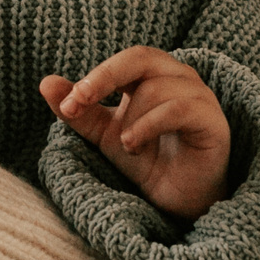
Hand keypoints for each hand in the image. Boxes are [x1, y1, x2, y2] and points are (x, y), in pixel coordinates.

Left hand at [40, 47, 229, 222]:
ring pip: (156, 88)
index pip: (124, 60)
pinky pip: (179, 109)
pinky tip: (134, 145)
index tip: (67, 105)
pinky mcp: (214, 123)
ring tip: (126, 146)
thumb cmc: (148, 160)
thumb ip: (80, 111)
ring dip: (130, 118)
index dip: (95, 76)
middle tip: (79, 103)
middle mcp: (180, 78)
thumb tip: (45, 82)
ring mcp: (201, 98)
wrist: (179, 202)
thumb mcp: (105, 135)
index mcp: (154, 75)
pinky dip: (149, 125)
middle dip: (104, 77)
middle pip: (141, 57)